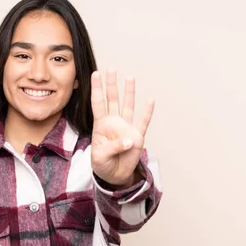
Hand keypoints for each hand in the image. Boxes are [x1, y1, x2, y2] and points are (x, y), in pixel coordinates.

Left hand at [90, 69, 154, 187]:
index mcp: (100, 125)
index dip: (96, 89)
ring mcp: (126, 128)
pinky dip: (147, 112)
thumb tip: (129, 140)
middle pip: (112, 99)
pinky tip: (150, 100)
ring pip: (128, 106)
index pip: (97, 103)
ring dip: (129, 92)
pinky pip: (143, 122)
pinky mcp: (137, 136)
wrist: (114, 176)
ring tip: (130, 78)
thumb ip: (112, 147)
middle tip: (111, 69)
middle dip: (111, 84)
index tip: (95, 74)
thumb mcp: (100, 157)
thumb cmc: (103, 164)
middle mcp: (114, 123)